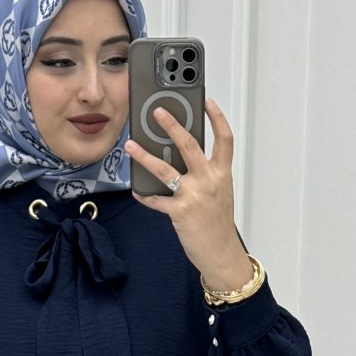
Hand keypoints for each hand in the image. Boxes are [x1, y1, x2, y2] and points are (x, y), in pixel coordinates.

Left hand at [124, 96, 245, 284]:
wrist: (221, 254)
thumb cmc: (218, 225)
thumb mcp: (219, 193)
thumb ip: (205, 175)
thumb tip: (181, 159)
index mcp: (221, 174)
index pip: (224, 139)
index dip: (217, 118)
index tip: (207, 102)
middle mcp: (209, 181)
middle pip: (190, 145)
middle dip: (172, 125)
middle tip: (158, 112)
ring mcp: (194, 196)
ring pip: (166, 170)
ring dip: (145, 156)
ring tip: (131, 145)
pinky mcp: (180, 213)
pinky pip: (156, 200)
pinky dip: (145, 195)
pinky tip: (136, 190)